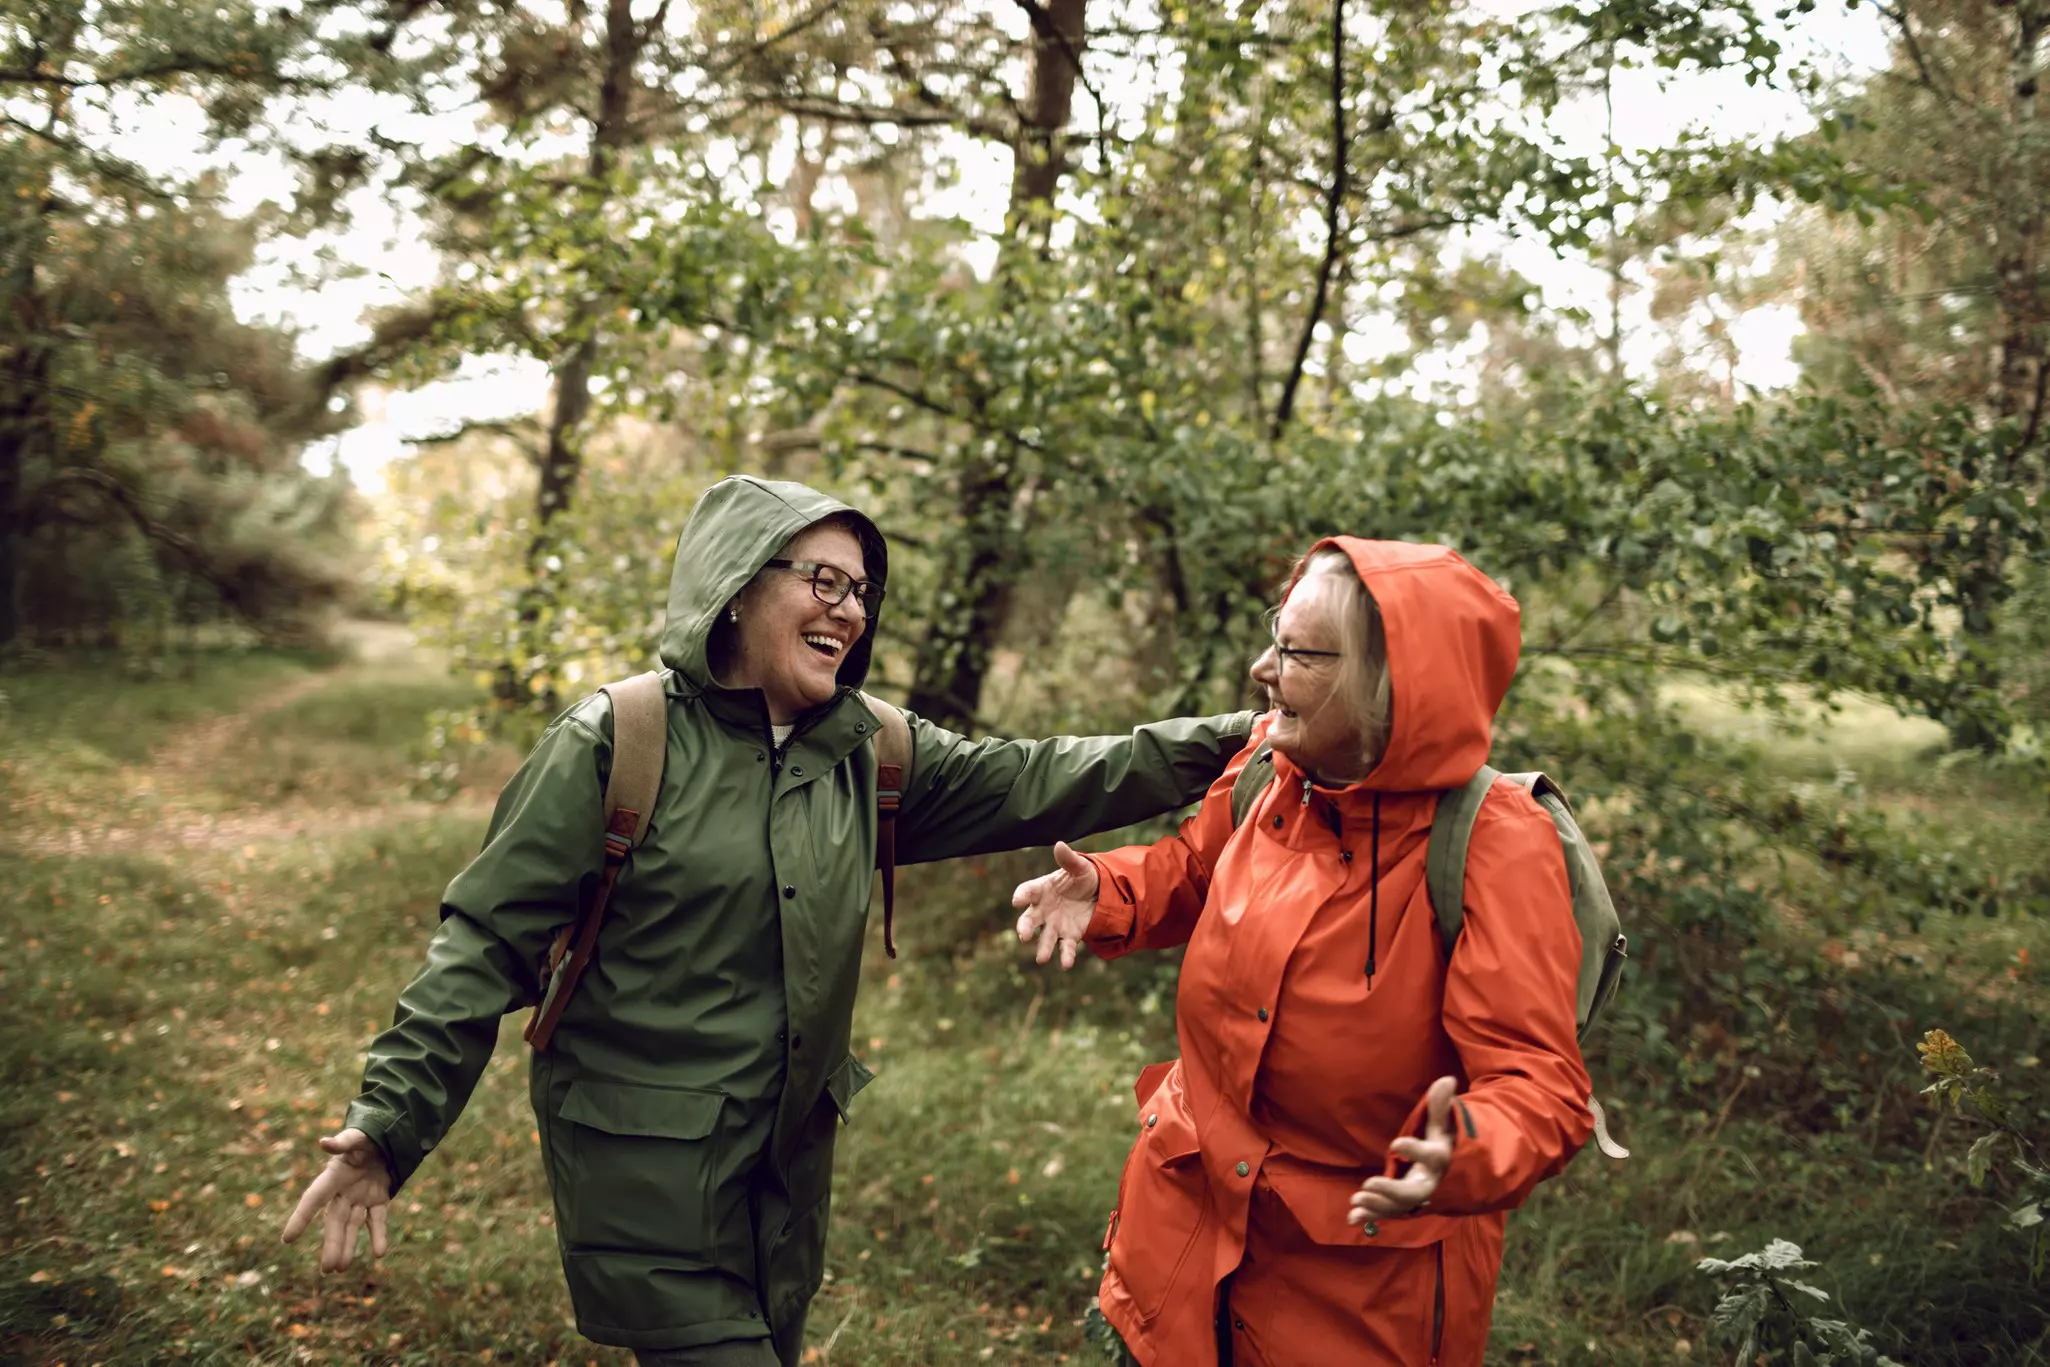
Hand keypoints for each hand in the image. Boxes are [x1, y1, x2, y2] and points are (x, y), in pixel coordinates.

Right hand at [281, 1128, 392, 1272]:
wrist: (384, 1139)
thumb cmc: (364, 1138)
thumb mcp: (356, 1137)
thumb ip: (342, 1142)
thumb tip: (324, 1142)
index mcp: (333, 1177)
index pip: (313, 1199)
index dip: (301, 1218)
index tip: (287, 1239)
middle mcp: (343, 1192)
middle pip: (334, 1222)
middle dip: (331, 1244)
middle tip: (327, 1269)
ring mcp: (360, 1198)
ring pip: (352, 1226)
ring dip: (347, 1246)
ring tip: (340, 1269)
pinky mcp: (378, 1199)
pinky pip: (377, 1220)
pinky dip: (379, 1235)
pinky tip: (380, 1252)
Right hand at [1011, 840, 1099, 970]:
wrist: (1098, 893)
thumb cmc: (1082, 877)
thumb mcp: (1079, 866)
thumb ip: (1069, 859)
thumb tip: (1059, 844)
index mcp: (1041, 889)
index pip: (1027, 891)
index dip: (1022, 895)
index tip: (1017, 901)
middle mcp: (1043, 909)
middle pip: (1029, 919)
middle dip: (1024, 928)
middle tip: (1023, 936)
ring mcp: (1055, 924)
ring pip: (1045, 938)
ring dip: (1043, 948)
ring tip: (1041, 958)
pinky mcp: (1069, 935)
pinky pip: (1065, 947)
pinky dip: (1065, 956)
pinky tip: (1066, 965)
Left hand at [1349, 1076, 1457, 1222]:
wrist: (1454, 1173)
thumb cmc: (1443, 1142)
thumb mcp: (1444, 1123)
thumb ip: (1441, 1105)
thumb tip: (1447, 1080)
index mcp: (1439, 1159)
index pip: (1430, 1156)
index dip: (1414, 1150)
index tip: (1396, 1142)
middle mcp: (1429, 1182)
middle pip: (1413, 1193)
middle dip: (1391, 1191)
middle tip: (1368, 1184)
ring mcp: (1416, 1197)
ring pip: (1398, 1207)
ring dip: (1377, 1206)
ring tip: (1356, 1200)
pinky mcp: (1404, 1204)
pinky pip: (1388, 1213)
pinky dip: (1370, 1216)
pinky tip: (1352, 1218)